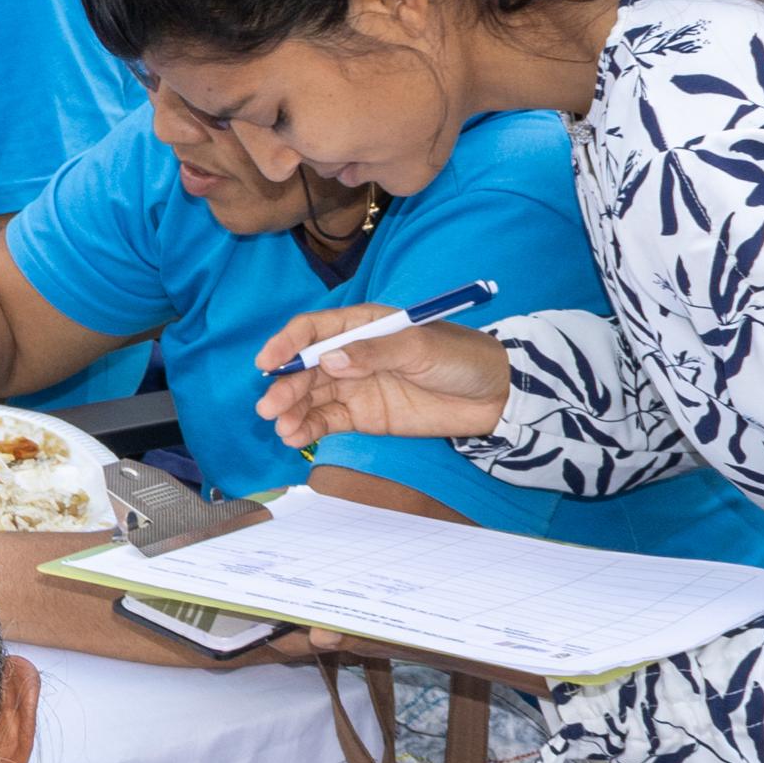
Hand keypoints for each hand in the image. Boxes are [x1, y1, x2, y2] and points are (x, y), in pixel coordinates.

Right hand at [251, 313, 512, 449]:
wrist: (495, 395)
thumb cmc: (461, 357)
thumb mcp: (421, 347)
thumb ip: (374, 353)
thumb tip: (329, 360)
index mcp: (363, 325)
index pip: (314, 330)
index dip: (287, 344)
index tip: (268, 361)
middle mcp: (351, 354)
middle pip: (306, 368)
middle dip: (285, 386)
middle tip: (270, 407)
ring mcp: (356, 386)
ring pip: (311, 397)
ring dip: (291, 411)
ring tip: (282, 429)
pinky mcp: (364, 416)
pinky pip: (327, 420)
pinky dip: (308, 428)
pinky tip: (294, 437)